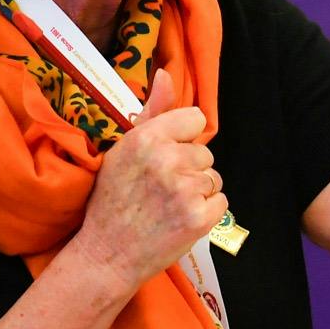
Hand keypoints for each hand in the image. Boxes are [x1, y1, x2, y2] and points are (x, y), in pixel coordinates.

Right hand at [71, 67, 225, 294]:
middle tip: (160, 188)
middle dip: (189, 168)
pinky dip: (206, 212)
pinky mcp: (200, 217)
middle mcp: (168, 159)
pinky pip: (221, 202)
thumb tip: (167, 74)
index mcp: (148, 137)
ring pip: (213, 177)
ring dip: (197, 191)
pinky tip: (179, 219)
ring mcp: (186, 190)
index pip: (195, 119)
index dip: (183, 139)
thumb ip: (152, 111)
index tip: (165, 156)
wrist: (107, 254)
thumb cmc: (113, 200)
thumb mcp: (124, 149)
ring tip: (167, 205)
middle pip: (205, 152)